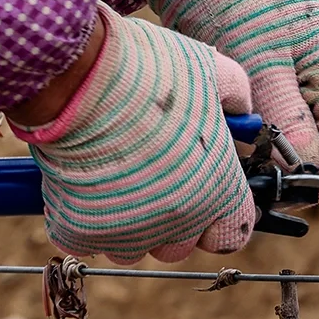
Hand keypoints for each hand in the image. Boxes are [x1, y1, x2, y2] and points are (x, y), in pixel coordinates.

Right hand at [9, 5, 256, 263]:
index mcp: (216, 191)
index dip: (219, 212)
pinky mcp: (80, 231)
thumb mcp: (210, 70)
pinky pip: (85, 239)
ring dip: (125, 221)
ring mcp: (126, 233)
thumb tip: (241, 112)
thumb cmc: (146, 71)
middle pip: (179, 245)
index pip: (233, 232)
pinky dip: (81, 216)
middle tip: (150, 174)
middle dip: (169, 218)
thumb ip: (235, 97)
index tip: (201, 189)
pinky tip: (79, 178)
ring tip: (111, 173)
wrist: (76, 77)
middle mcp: (176, 222)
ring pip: (131, 248)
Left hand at [145, 0, 318, 176]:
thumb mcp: (256, 65)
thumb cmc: (229, 5)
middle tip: (240, 149)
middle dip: (284, 154)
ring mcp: (311, 69)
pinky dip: (258, 122)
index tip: (264, 174)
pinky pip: (281, 115)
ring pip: (298, 132)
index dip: (308, 170)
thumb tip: (307, 172)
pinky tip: (233, 110)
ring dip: (267, 140)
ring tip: (232, 122)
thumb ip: (285, 119)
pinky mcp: (286, 71)